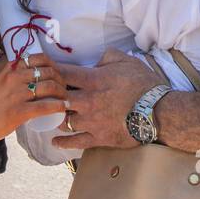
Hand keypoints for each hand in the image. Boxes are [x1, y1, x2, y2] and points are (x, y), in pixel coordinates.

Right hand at [0, 53, 67, 144]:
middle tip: (64, 88)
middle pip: (48, 72)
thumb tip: (34, 72)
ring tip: (65, 98)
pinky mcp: (20, 111)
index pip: (39, 59)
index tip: (57, 73)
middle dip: (61, 79)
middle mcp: (15, 78)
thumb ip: (15, 73)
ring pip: (49, 87)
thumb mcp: (1, 80)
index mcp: (11, 68)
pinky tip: (63, 107)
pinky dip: (59, 106)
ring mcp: (18, 94)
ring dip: (62, 92)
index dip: (53, 65)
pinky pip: (46, 106)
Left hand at [50, 47, 164, 151]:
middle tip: (42, 95)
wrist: (159, 112)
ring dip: (55, 118)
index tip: (40, 69)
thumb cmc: (143, 84)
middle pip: (56, 98)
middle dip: (47, 96)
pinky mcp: (98, 138)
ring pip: (62, 121)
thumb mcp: (126, 61)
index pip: (62, 73)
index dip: (48, 70)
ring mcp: (91, 121)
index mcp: (93, 80)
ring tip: (50, 116)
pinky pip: (75, 142)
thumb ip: (106, 57)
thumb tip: (95, 62)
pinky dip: (62, 142)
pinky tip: (55, 141)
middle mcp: (88, 101)